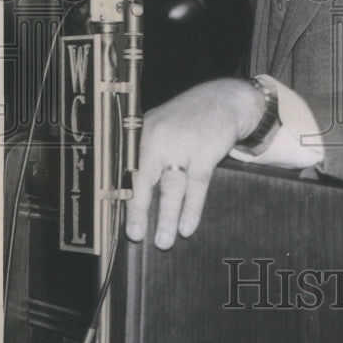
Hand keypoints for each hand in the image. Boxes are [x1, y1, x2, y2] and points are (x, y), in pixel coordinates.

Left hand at [125, 79, 263, 248]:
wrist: (223, 100)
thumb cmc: (188, 120)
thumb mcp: (160, 127)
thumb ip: (145, 152)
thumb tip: (128, 192)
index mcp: (142, 132)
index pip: (127, 169)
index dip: (123, 196)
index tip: (120, 218)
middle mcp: (158, 137)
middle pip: (144, 179)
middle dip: (139, 210)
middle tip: (136, 236)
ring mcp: (182, 144)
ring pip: (171, 187)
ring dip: (167, 217)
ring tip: (164, 242)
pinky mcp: (205, 150)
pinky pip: (196, 186)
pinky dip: (191, 209)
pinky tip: (187, 227)